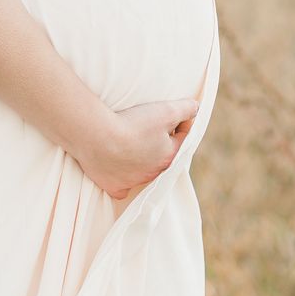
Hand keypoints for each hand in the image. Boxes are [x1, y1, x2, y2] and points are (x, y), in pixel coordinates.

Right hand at [75, 97, 199, 200]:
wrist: (98, 137)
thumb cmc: (132, 124)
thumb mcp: (164, 111)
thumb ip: (184, 109)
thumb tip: (196, 107)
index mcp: (168, 156)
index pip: (182, 139)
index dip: (180, 123)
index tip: (172, 112)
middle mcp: (154, 173)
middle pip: (161, 157)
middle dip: (159, 144)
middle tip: (148, 127)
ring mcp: (133, 182)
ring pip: (142, 172)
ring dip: (140, 160)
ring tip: (129, 143)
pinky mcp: (114, 186)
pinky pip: (121, 187)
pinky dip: (121, 179)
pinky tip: (117, 170)